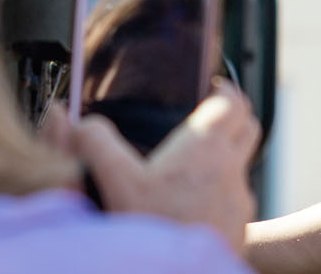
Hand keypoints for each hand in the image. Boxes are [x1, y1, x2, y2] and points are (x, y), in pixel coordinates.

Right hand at [72, 81, 260, 250]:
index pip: (235, 101)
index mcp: (207, 147)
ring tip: (186, 169)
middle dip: (229, 119)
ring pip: (239, 168)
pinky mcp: (238, 230)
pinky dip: (216, 196)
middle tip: (202, 120)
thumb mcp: (113, 180)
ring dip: (221, 161)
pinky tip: (187, 207)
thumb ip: (95, 143)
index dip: (223, 91)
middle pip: (246, 128)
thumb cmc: (151, 230)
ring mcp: (239, 203)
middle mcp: (231, 172)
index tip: (208, 90)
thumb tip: (73, 120)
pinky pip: (233, 202)